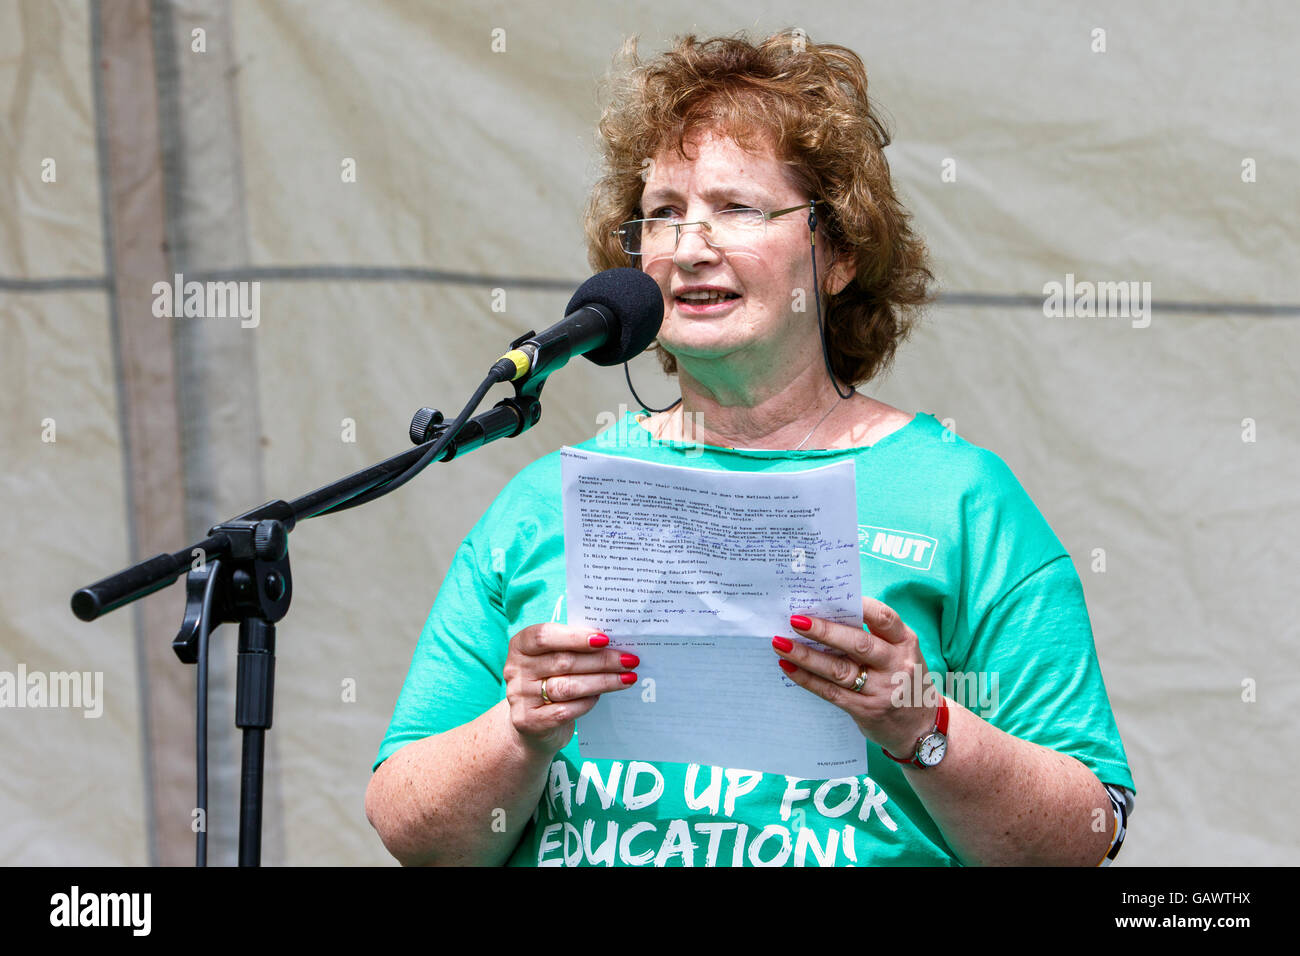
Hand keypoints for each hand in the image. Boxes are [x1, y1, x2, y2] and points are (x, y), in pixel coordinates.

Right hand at [502, 623, 638, 757]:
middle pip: (563, 661)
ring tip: (627, 678)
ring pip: (567, 686)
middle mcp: (515, 669)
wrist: (530, 725)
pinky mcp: (529, 722)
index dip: (575, 636)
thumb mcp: (553, 659)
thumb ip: (574, 648)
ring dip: (602, 681)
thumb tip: (612, 643)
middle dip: (602, 660)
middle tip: (629, 660)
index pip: (544, 635)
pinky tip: (601, 697)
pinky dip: (588, 702)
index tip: (605, 639)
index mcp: (520, 645)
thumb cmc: (549, 680)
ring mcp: (520, 697)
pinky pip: (565, 711)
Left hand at [771, 597, 935, 756]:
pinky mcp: (866, 710)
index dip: (858, 605)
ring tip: (781, 643)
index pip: (884, 618)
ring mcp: (882, 690)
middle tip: (795, 620)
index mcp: (906, 642)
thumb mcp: (900, 653)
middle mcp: (897, 664)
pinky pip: (831, 692)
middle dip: (824, 631)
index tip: (829, 597)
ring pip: (839, 669)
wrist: (921, 727)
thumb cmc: (902, 678)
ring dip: (806, 655)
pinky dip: (806, 679)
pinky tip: (788, 667)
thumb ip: (873, 636)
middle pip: (858, 644)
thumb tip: (826, 614)